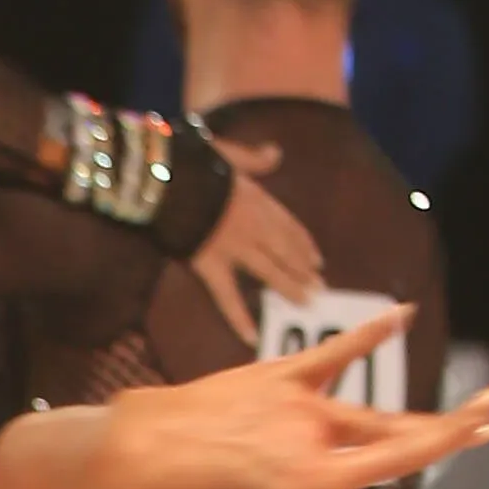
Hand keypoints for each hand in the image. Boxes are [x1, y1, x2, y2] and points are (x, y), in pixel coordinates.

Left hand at [141, 312, 488, 488]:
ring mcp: (300, 402)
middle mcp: (319, 437)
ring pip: (357, 420)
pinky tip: (403, 312)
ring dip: (373, 436)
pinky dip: (367, 334)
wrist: (149, 453)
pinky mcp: (279, 375)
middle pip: (383, 447)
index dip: (456, 438)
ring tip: (414, 428)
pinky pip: (331, 354)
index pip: (406, 454)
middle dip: (433, 441)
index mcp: (319, 480)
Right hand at [183, 132, 322, 345]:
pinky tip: (251, 337)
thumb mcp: (228, 152)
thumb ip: (253, 158)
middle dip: (303, 270)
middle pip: (285, 251)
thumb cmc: (194, 162)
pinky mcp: (210, 264)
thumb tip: (275, 152)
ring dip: (288, 288)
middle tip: (320, 288)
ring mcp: (234, 248)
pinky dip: (238, 318)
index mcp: (256, 200)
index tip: (317, 260)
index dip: (303, 245)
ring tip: (304, 304)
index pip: (288, 226)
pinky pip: (226, 296)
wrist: (168, 179)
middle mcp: (253, 226)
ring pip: (268, 271)